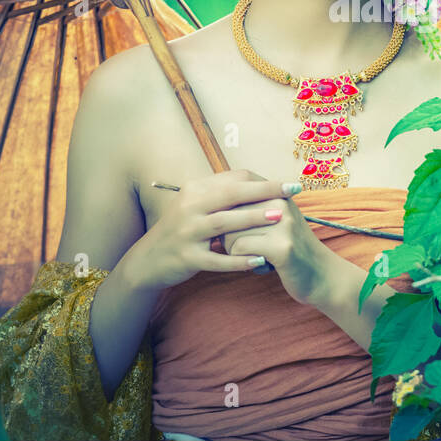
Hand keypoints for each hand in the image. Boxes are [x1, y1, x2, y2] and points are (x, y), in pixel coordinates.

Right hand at [125, 169, 294, 291]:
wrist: (148, 261)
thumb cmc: (182, 230)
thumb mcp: (195, 206)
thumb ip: (221, 194)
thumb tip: (256, 181)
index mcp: (195, 191)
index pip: (233, 179)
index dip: (262, 179)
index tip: (288, 182)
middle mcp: (189, 208)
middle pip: (231, 194)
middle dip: (264, 190)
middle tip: (293, 190)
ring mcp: (187, 233)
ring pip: (224, 223)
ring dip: (252, 219)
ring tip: (279, 215)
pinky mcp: (187, 258)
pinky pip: (217, 260)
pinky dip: (239, 260)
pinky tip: (260, 261)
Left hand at [221, 188, 333, 306]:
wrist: (322, 275)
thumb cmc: (289, 248)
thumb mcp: (276, 219)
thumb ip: (252, 207)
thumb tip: (214, 199)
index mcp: (276, 193)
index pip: (233, 196)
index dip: (229, 219)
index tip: (242, 232)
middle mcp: (280, 203)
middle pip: (228, 215)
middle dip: (229, 236)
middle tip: (250, 248)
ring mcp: (282, 224)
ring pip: (230, 234)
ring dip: (237, 252)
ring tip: (258, 256)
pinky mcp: (281, 247)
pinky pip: (240, 250)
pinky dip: (244, 262)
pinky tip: (262, 265)